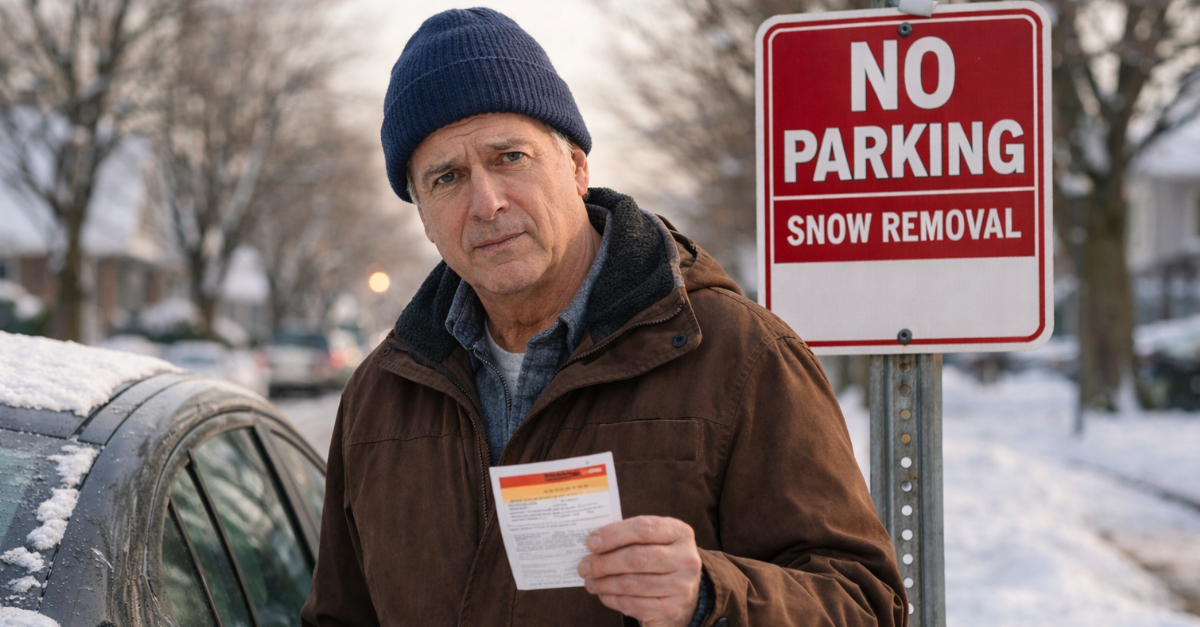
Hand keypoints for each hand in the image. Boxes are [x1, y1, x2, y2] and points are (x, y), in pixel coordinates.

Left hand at [577, 516, 702, 626]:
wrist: (688, 597)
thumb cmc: (662, 562)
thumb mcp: (656, 542)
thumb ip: (630, 538)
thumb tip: (594, 543)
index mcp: (680, 533)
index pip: (643, 528)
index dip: (614, 534)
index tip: (591, 542)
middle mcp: (685, 559)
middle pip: (636, 557)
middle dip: (604, 562)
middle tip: (584, 566)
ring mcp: (680, 587)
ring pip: (630, 583)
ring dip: (603, 582)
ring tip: (589, 580)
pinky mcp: (670, 611)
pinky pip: (631, 604)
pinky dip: (611, 598)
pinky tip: (603, 593)